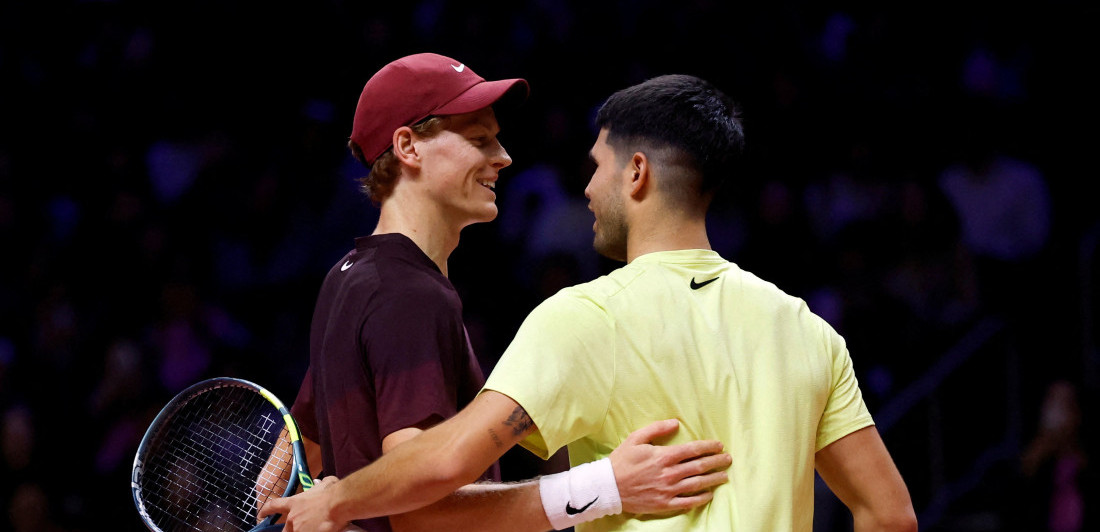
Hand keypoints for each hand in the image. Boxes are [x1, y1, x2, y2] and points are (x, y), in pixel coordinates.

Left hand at [258, 476, 347, 531]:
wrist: (337, 504)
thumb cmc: (331, 494)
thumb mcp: (325, 484)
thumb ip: (320, 484)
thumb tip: (320, 482)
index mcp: (295, 503)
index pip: (274, 506)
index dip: (266, 511)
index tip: (260, 515)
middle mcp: (293, 518)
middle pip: (285, 529)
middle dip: (289, 531)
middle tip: (298, 529)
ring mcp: (298, 529)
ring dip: (305, 531)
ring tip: (315, 528)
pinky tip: (322, 530)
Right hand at [610, 419, 730, 514]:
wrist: (608, 486)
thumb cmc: (621, 461)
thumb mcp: (636, 438)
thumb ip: (657, 429)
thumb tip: (676, 423)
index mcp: (664, 456)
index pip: (693, 450)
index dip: (709, 447)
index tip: (719, 445)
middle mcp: (669, 473)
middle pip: (700, 466)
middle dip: (717, 462)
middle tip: (728, 459)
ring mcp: (668, 490)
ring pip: (698, 484)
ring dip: (714, 479)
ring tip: (724, 475)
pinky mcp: (665, 503)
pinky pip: (688, 502)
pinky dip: (701, 498)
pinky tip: (709, 494)